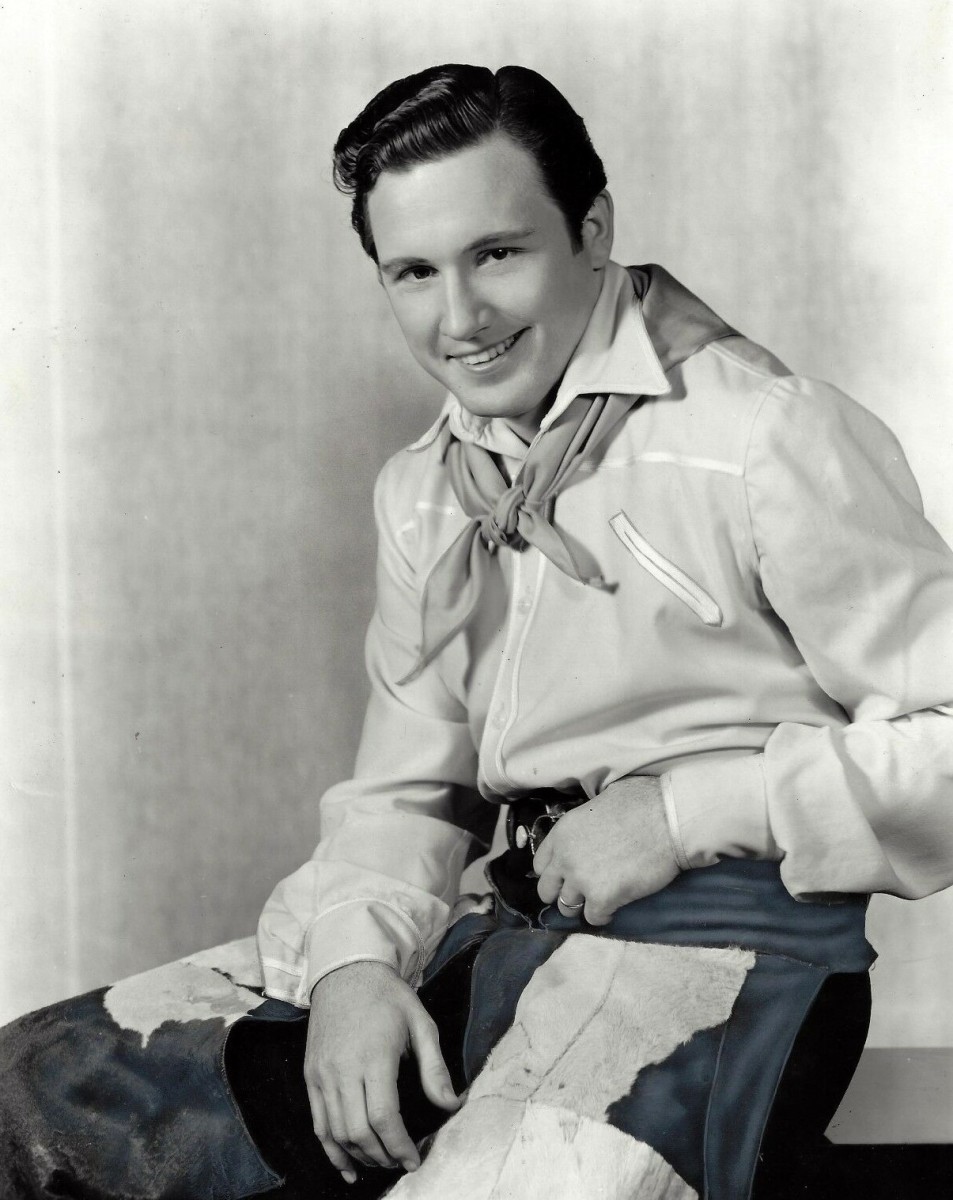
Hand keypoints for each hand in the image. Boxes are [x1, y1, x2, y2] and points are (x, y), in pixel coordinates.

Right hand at [305, 961, 459, 1183]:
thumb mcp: (420, 1023)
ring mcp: (322, 1075)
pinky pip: (318, 1124)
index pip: (383, 1116)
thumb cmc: (387, 996)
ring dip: (360, 1155)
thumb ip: (435, 1068)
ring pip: (336, 1132)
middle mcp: (342, 1069)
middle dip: (382, 1155)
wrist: (346, 971)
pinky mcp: (311, 1076)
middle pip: (358, 1131)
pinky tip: (347, 1166)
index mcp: (374, 1056)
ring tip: (382, 1161)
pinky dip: (331, 1150)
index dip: (399, 1145)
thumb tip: (452, 1105)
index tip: (414, 1160)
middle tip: (401, 1162)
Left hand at [533, 776, 679, 925]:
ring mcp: (581, 880)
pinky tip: (615, 906)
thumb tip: (592, 827)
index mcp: (562, 833)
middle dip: (562, 893)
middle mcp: (565, 858)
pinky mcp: (603, 898)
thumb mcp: (599, 803)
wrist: (668, 818)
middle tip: (581, 892)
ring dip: (582, 906)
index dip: (555, 871)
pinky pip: (594, 918)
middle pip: (547, 890)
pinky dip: (603, 915)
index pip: (541, 864)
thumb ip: (585, 824)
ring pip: (567, 908)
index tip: (567, 874)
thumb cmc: (642, 802)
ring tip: (599, 900)